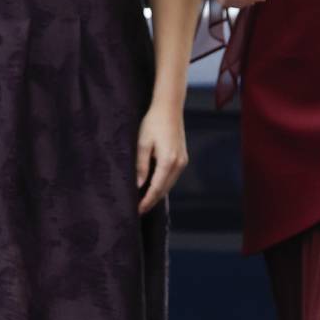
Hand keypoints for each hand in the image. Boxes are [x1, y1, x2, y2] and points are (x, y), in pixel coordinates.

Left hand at [136, 99, 187, 215]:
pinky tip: (153, 187)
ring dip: (157, 193)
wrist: (169, 108)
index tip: (136, 211)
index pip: (156, 189)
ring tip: (143, 201)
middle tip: (138, 210)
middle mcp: (178, 164)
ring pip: (169, 184)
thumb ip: (140, 166)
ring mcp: (182, 161)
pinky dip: (162, 184)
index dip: (146, 202)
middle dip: (151, 201)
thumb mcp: (142, 143)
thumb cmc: (152, 123)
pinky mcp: (182, 157)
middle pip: (164, 190)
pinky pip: (172, 177)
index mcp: (168, 162)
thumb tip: (138, 186)